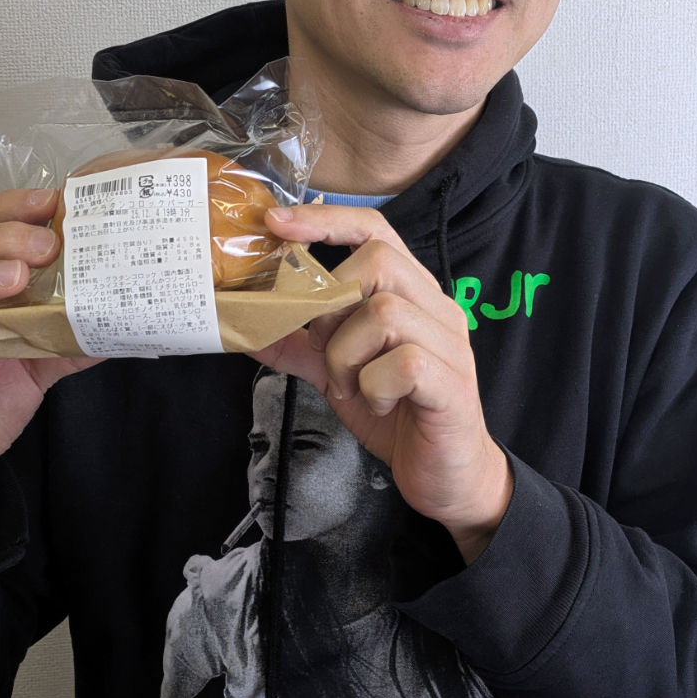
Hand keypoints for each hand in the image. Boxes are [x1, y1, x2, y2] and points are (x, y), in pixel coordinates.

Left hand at [252, 205, 510, 562]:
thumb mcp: (338, 373)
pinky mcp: (452, 383)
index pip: (375, 230)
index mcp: (411, 294)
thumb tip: (245, 323)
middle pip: (378, 261)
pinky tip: (377, 403)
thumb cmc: (397, 414)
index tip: (277, 223)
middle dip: (332, 304)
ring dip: (347, 354)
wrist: (447, 477)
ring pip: (384, 311)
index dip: (326, 220)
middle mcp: (436, 308)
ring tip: (350, 386)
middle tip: (325, 350)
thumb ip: (299, 344)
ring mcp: (449, 343)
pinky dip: (373, 385)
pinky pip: (403, 362)